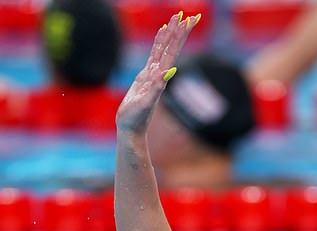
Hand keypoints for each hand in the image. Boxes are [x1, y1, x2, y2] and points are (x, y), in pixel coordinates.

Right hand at [116, 12, 199, 133]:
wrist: (131, 129)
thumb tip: (165, 75)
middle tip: (184, 15)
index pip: (171, 53)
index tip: (185, 22)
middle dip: (177, 32)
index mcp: (160, 78)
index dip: (177, 37)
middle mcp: (159, 75)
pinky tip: (161, 36)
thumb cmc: (135, 119)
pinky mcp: (145, 77)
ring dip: (169, 35)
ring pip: (163, 50)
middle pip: (170, 48)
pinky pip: (153, 55)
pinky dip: (158, 44)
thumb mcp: (144, 104)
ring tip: (175, 19)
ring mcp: (153, 75)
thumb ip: (154, 90)